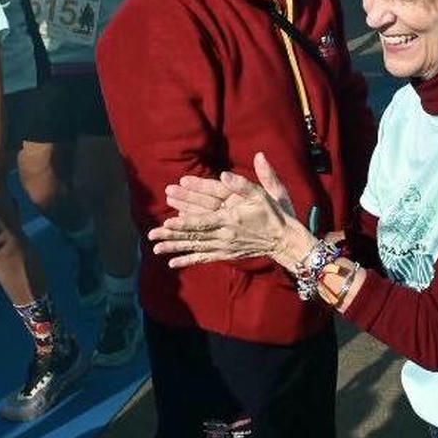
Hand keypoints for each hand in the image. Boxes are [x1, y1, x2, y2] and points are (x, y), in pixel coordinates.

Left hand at [150, 153, 300, 268]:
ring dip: (175, 248)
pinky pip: (204, 258)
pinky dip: (188, 260)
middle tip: (151, 236)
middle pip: (194, 236)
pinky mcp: (226, 254)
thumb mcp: (265, 194)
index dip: (185, 223)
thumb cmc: (275, 213)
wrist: (285, 240)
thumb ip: (244, 183)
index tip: (168, 222)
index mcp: (231, 219)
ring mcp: (224, 247)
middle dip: (172, 236)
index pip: (203, 221)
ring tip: (155, 249)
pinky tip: (172, 263)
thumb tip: (224, 174)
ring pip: (195, 247)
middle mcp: (225, 235)